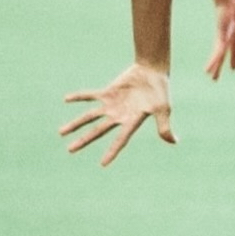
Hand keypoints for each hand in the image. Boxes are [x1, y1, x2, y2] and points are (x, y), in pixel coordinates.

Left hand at [58, 64, 174, 166]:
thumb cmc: (160, 91)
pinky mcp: (107, 93)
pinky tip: (66, 100)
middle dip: (84, 140)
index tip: (103, 164)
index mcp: (132, 122)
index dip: (112, 151)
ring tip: (61, 132)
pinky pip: (90, 96)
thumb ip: (164, 125)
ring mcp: (112, 105)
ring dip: (76, 123)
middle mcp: (119, 116)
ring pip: (90, 116)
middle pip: (98, 131)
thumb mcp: (163, 109)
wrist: (153, 71)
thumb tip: (173, 142)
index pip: (120, 139)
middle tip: (70, 150)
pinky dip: (79, 97)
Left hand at [204, 0, 234, 79]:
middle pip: (234, 47)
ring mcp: (226, 33)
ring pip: (222, 53)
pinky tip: (208, 70)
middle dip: (233, 58)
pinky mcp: (222, 35)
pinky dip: (213, 61)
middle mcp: (233, 29)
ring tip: (213, 78)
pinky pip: (217, 51)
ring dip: (217, 66)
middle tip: (234, 68)